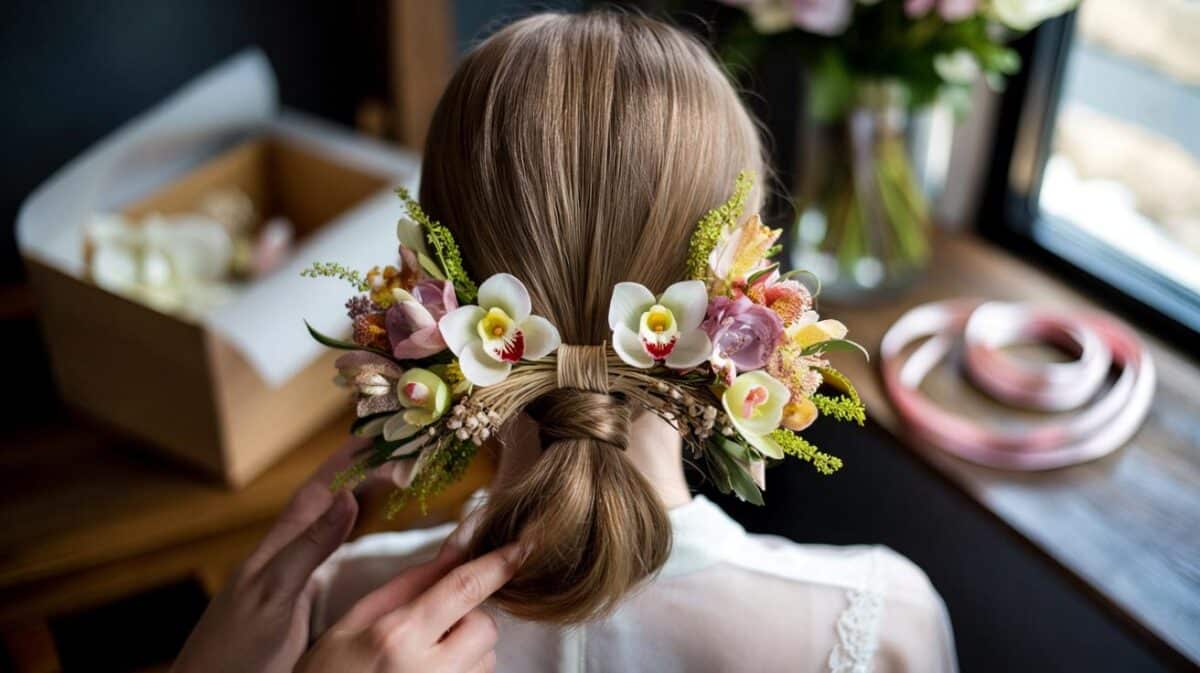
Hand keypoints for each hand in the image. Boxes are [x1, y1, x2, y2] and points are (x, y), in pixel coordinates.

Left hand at [172, 437, 369, 672]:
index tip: (378, 433)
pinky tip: (357, 536)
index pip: (317, 491)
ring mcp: (283, 579)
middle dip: (356, 471)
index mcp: (276, 550)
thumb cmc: (232, 653)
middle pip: (323, 501)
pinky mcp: (290, 603)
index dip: (346, 461)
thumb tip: (349, 498)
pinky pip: (326, 555)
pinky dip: (348, 535)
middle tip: (395, 449)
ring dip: (354, 498)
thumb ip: (309, 548)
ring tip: (384, 477)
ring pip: (324, 525)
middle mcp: (280, 557)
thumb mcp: (275, 596)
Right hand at [295, 540, 524, 672]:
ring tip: (421, 658)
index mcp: (398, 636)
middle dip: (468, 617)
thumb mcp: (356, 619)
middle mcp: (429, 671)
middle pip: (484, 626)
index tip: (525, 546)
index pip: (464, 588)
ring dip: (466, 649)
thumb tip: (457, 546)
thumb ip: (410, 583)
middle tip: (432, 625)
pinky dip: (463, 671)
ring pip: (485, 657)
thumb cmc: (327, 672)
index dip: (500, 563)